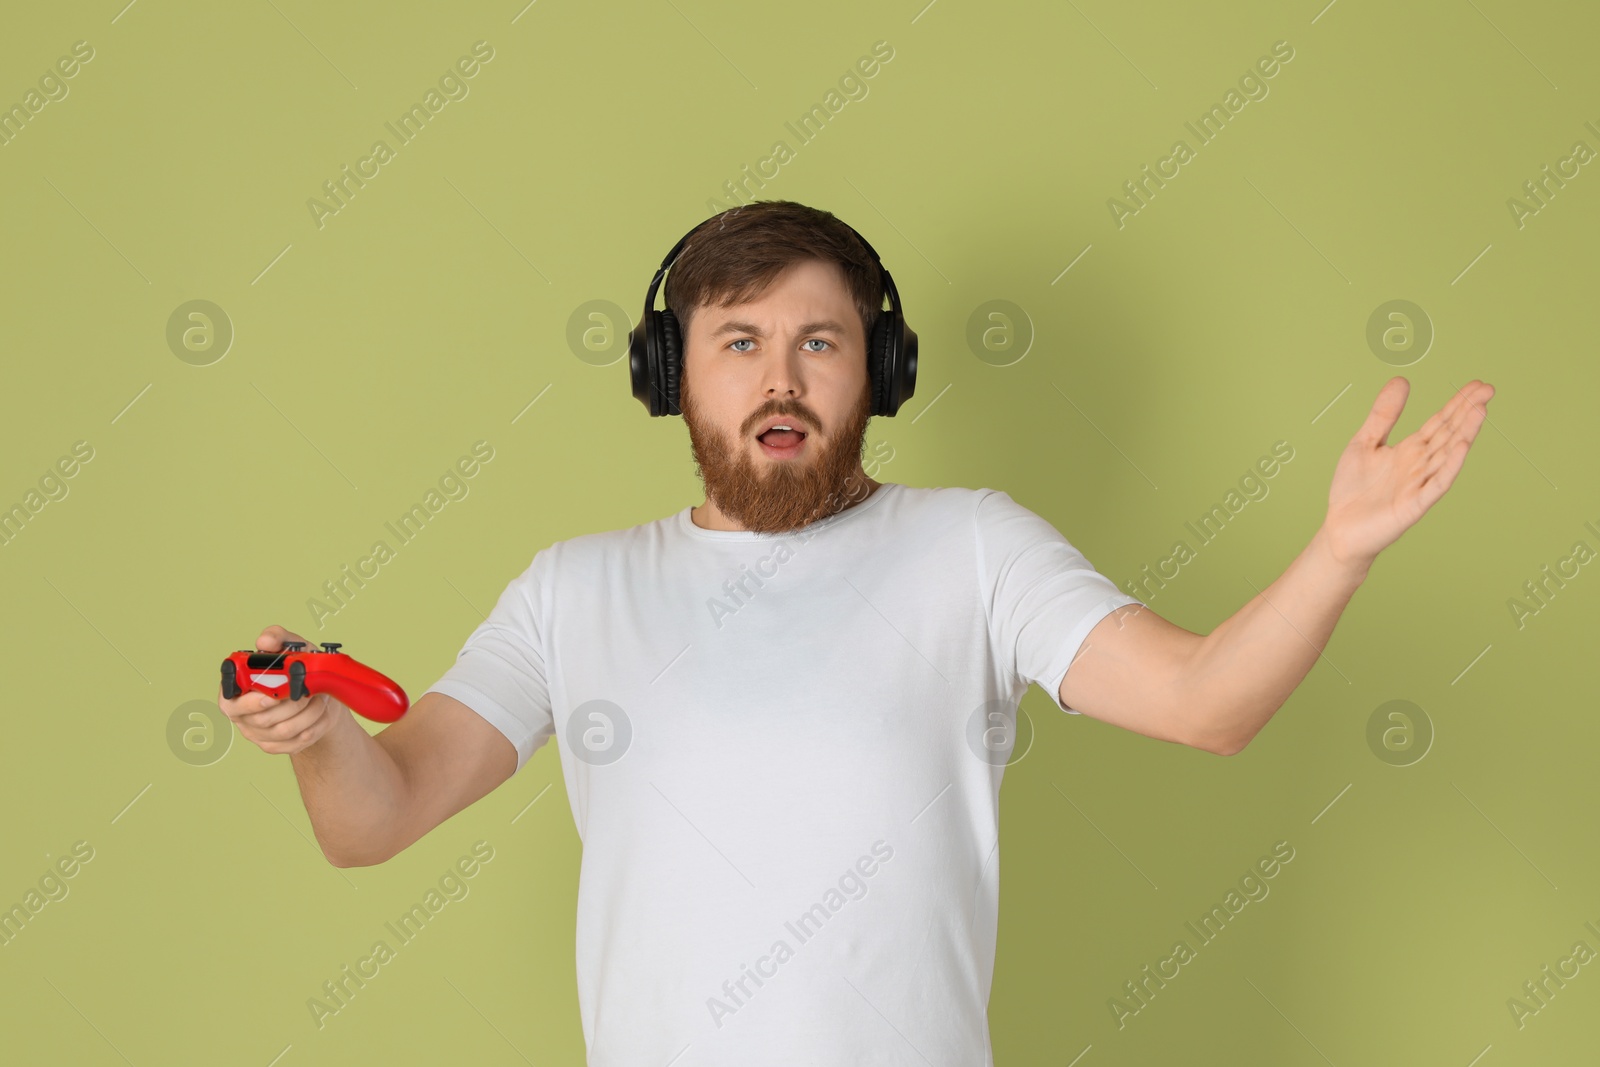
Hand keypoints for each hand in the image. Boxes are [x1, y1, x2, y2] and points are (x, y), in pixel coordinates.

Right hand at [217, 625, 348, 754]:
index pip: (231, 703)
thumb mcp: (291, 647)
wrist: (317, 694)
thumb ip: (276, 638)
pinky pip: (295, 743)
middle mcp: (242, 714)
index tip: (273, 696)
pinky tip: (321, 714)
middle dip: (289, 706)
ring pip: (282, 732)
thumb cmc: (298, 669)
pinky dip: (314, 727)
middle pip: (261, 720)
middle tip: (308, 693)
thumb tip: (264, 642)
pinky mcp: (276, 746)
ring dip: (307, 715)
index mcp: (236, 690)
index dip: (251, 703)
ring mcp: (257, 733)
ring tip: (319, 699)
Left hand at [1322, 376, 1494, 568]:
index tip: (1478, 384)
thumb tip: (1402, 380)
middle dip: (1468, 411)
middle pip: (1448, 433)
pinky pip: (1435, 484)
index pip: (1440, 422)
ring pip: (1447, 455)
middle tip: (1488, 388)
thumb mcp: (1364, 443)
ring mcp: (1419, 485)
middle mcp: (1420, 465)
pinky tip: (1460, 447)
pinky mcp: (1413, 506)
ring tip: (1480, 410)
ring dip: (1464, 433)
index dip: (1458, 403)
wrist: (1339, 529)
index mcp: (1410, 450)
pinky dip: (1449, 466)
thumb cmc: (1353, 489)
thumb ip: (1383, 415)